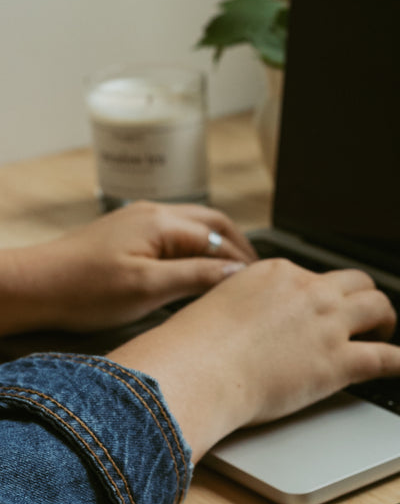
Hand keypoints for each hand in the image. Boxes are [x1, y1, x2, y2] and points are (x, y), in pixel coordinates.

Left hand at [0, 201, 254, 335]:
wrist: (34, 287)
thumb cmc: (83, 290)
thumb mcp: (148, 288)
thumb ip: (196, 276)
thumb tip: (237, 273)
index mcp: (162, 222)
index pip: (221, 238)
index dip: (244, 263)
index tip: (260, 287)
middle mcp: (154, 213)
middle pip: (213, 224)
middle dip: (238, 248)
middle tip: (255, 279)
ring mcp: (139, 222)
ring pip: (194, 228)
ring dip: (217, 248)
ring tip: (231, 278)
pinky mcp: (128, 236)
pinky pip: (174, 236)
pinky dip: (195, 251)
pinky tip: (195, 274)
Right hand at [109, 258, 399, 457]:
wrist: (196, 370)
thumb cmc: (192, 347)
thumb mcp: (215, 305)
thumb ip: (239, 305)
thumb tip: (239, 318)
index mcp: (276, 273)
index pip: (311, 277)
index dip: (321, 294)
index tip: (322, 306)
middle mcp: (308, 290)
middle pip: (354, 282)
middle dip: (363, 296)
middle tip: (365, 314)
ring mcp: (327, 323)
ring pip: (377, 306)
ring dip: (387, 318)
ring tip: (388, 331)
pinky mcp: (338, 360)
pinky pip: (386, 356)